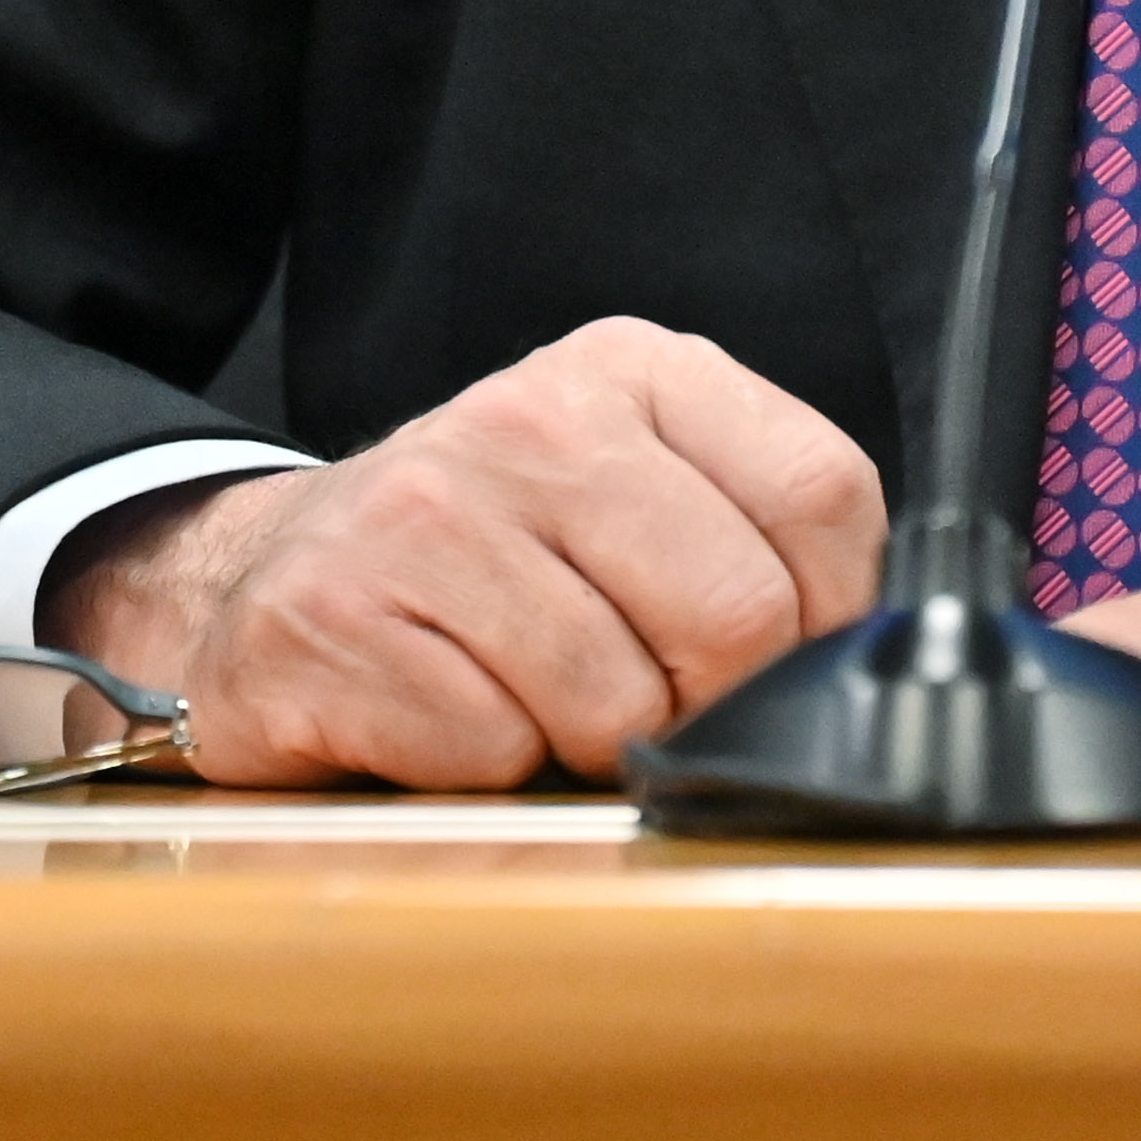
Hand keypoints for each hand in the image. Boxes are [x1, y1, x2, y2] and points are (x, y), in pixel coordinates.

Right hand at [48, 318, 881, 786]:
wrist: (269, 579)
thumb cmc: (494, 559)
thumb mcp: (641, 494)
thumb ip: (761, 544)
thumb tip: (870, 663)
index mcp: (634, 371)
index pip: (822, 496)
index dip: (826, 617)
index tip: (772, 657)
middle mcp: (529, 420)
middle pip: (735, 615)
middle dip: (706, 701)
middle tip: (640, 701)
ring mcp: (419, 513)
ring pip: (615, 706)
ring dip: (585, 746)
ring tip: (522, 696)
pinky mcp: (328, 618)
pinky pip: (491, 752)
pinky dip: (481, 769)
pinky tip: (436, 711)